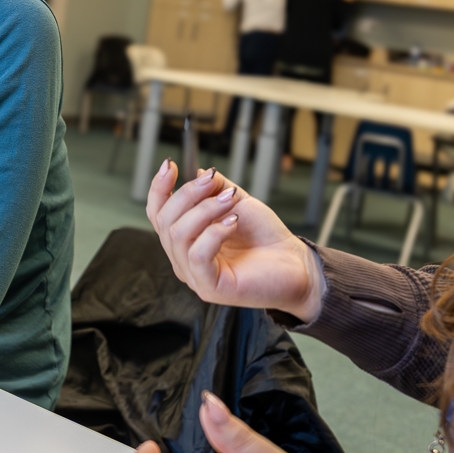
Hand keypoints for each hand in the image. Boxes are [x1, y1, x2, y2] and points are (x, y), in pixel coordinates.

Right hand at [146, 160, 324, 322]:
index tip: (171, 165)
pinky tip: (233, 222)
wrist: (295, 264)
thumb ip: (216, 188)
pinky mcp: (209, 287)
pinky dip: (214, 232)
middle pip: (166, 221)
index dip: (158, 188)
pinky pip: (198, 255)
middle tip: (213, 182)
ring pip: (179, 235)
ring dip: (204, 210)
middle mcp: (184, 258)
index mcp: (187, 239)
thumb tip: (199, 172)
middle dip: (188, 194)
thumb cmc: (266, 238)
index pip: (158, 214)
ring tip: (229, 200)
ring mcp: (194, 275)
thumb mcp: (237, 202)